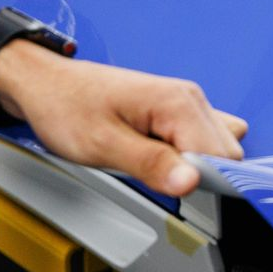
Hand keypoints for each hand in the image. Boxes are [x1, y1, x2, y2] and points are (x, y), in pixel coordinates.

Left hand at [0, 43, 248, 196]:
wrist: (46, 85)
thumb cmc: (67, 107)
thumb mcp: (102, 144)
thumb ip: (151, 164)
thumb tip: (191, 182)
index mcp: (177, 102)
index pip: (222, 157)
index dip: (199, 180)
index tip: (169, 186)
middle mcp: (189, 98)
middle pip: (226, 154)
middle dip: (196, 174)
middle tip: (151, 173)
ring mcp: (186, 103)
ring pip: (219, 148)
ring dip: (193, 165)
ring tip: (151, 163)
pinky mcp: (179, 111)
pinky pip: (206, 138)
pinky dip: (190, 155)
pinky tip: (160, 157)